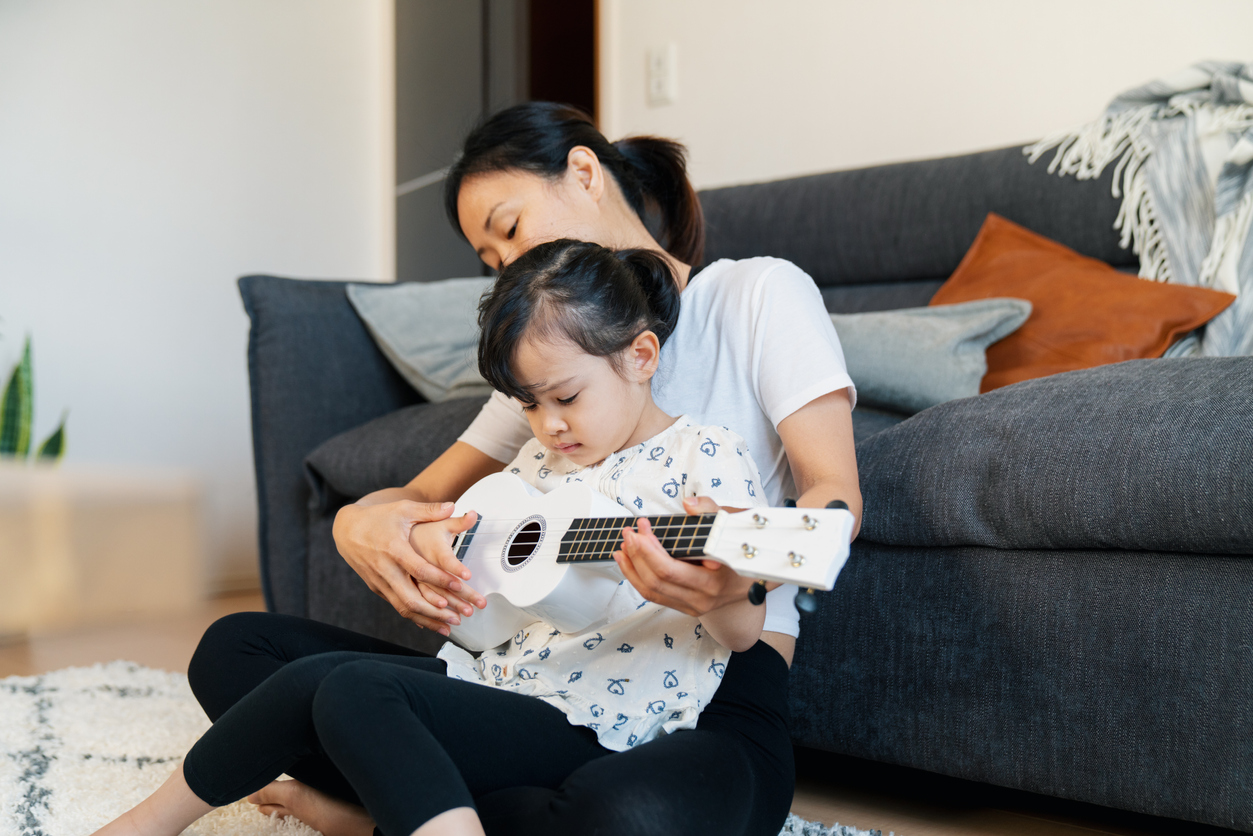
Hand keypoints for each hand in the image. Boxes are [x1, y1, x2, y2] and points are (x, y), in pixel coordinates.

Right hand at [333, 500, 485, 634]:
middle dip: (436, 610)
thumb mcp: (403, 509)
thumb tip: (453, 505)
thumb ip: (429, 510)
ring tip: (450, 627)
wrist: (346, 529)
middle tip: (459, 617)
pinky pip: (397, 606)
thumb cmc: (379, 517)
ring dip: (428, 619)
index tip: (460, 585)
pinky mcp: (377, 588)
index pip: (419, 569)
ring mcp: (379, 581)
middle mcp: (385, 569)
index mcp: (394, 549)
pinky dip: (415, 617)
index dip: (440, 578)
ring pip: (404, 607)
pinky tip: (432, 623)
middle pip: (411, 597)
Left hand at [613, 496, 756, 616]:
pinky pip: (653, 595)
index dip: (650, 548)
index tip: (643, 526)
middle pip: (657, 580)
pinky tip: (627, 561)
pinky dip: (636, 578)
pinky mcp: (684, 607)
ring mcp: (693, 605)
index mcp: (715, 579)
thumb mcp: (732, 526)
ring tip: (624, 545)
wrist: (752, 582)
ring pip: (651, 590)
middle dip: (637, 553)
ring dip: (632, 566)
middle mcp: (703, 597)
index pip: (671, 570)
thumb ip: (711, 511)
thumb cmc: (741, 552)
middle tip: (630, 532)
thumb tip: (689, 504)